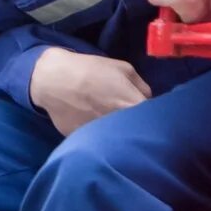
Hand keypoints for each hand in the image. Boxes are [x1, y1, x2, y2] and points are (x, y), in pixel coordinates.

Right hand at [27, 48, 150, 135]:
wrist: (53, 80)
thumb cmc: (90, 70)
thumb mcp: (123, 68)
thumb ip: (142, 86)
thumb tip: (147, 100)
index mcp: (132, 106)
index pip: (156, 119)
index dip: (155, 118)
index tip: (151, 114)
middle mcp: (120, 125)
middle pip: (138, 132)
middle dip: (138, 126)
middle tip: (129, 117)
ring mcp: (102, 136)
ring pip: (119, 140)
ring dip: (119, 134)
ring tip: (110, 121)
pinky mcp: (86, 142)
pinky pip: (99, 142)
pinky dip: (99, 137)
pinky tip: (92, 125)